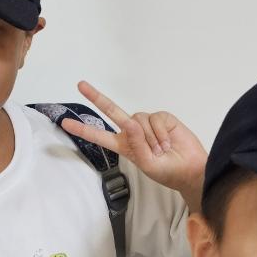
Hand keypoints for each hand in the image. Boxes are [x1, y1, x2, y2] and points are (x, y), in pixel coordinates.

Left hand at [62, 81, 206, 209]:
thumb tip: (130, 122)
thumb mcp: (148, 165)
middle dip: (96, 98)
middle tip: (80, 85)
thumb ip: (137, 145)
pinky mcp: (162, 118)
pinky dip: (161, 133)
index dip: (83, 130)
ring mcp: (147, 124)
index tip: (65, 123)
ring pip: (139, 119)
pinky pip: (155, 119)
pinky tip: (168, 142)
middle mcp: (132, 132)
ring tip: (161, 150)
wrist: (190, 168)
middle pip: (112, 111)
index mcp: (124, 145)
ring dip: (151, 138)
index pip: (99, 136)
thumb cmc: (167, 171)